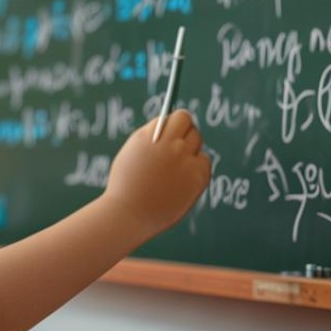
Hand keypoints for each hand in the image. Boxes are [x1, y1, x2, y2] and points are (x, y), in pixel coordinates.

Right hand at [101, 110, 210, 237]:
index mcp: (154, 135)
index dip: (179, 125)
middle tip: (177, 152)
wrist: (128, 214)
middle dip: (186, 138)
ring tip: (176, 170)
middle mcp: (172, 145)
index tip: (176, 132)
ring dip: (191, 154)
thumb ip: (153, 135)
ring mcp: (186, 161)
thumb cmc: (126, 184)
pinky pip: (204, 165)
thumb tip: (170, 125)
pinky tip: (183, 181)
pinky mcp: (198, 178)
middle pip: (193, 129)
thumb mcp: (134, 150)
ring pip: (199, 147)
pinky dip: (197, 171)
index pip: (181, 116)